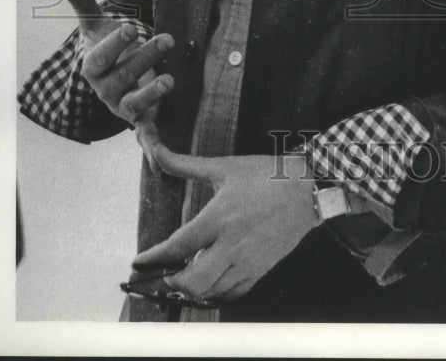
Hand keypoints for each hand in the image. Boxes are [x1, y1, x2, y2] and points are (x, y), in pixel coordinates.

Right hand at [63, 0, 173, 170]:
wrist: (117, 70)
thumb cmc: (109, 45)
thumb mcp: (96, 24)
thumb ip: (84, 4)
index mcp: (93, 67)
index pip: (100, 58)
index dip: (115, 45)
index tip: (132, 28)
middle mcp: (106, 89)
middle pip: (122, 77)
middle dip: (144, 59)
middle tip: (166, 38)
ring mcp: (124, 105)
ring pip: (135, 103)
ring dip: (152, 93)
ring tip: (170, 79)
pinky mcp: (142, 118)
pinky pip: (146, 135)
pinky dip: (152, 147)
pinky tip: (163, 156)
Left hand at [132, 149, 320, 302]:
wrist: (307, 188)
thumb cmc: (265, 174)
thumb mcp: (225, 166)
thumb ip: (186, 165)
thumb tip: (157, 153)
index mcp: (220, 217)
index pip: (177, 246)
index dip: (153, 257)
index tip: (138, 262)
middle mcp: (232, 243)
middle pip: (193, 281)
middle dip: (171, 283)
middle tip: (163, 275)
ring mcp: (249, 260)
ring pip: (211, 291)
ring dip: (192, 288)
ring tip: (184, 277)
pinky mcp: (262, 269)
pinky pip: (233, 293)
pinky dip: (216, 292)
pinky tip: (211, 281)